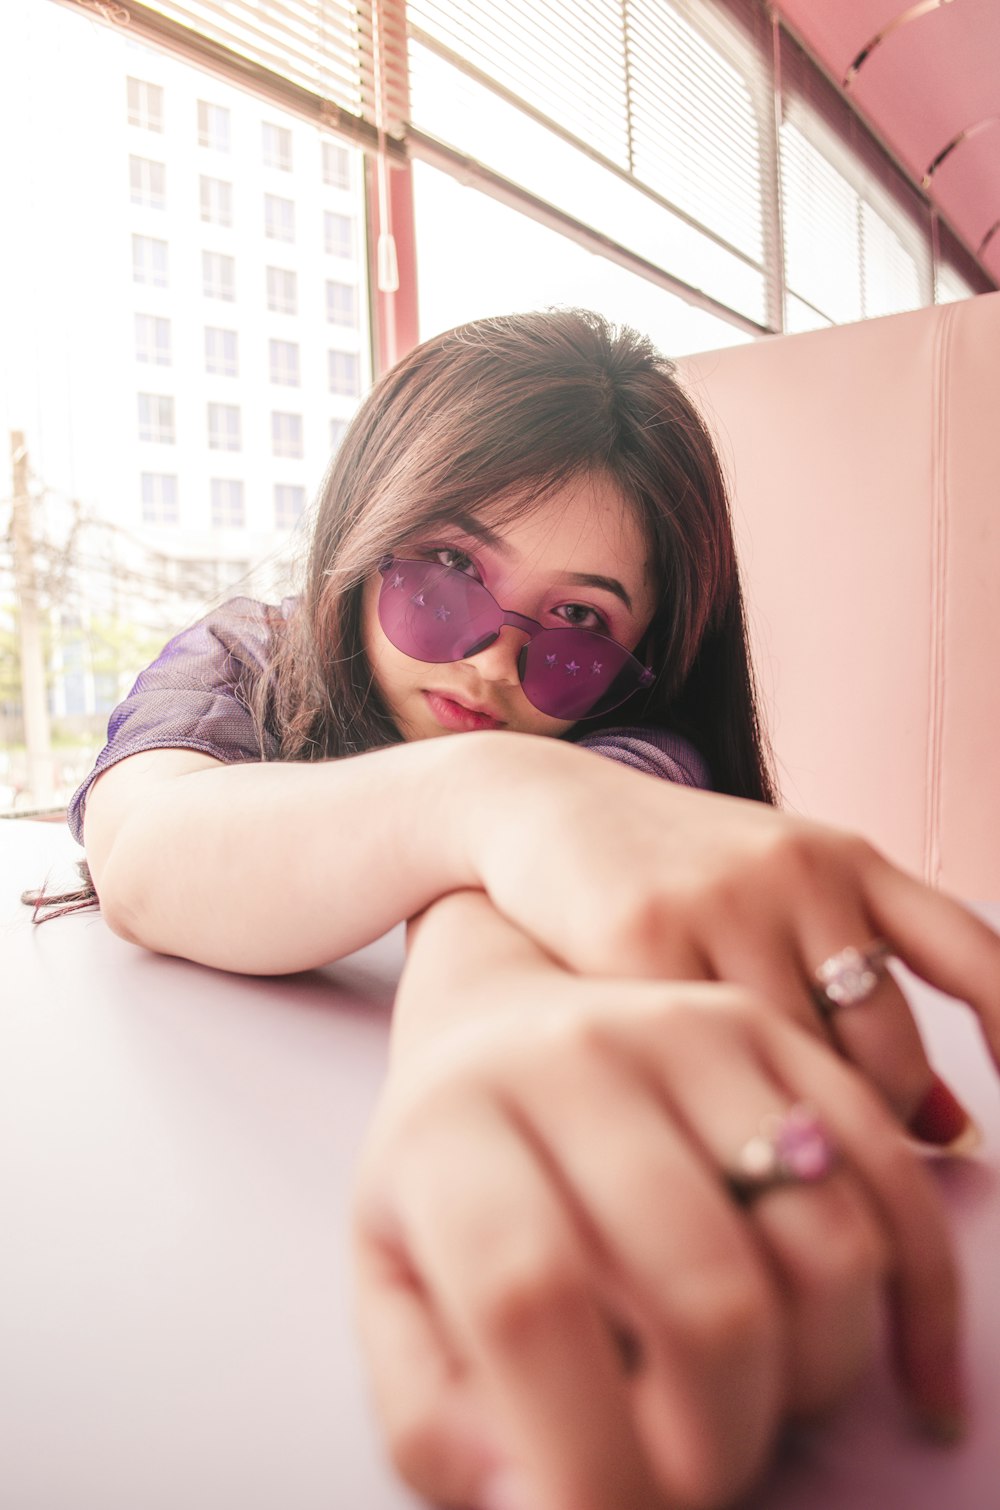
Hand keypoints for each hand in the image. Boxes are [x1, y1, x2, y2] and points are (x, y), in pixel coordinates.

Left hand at [354, 978, 957, 1509]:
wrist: (494, 1028)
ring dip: (813, 1376)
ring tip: (754, 1395)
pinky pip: (887, 1178)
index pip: (529, 1298)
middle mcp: (573, 1063)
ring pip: (823, 1247)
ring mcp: (683, 1032)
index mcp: (453, 1134)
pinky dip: (917, 1299)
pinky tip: (900, 1372)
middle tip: (693, 1476)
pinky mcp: (770, 1032)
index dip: (589, 1450)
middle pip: (704, 1292)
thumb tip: (542, 1504)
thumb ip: (434, 1416)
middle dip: (721, 1441)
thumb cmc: (448, 1183)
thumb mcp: (391, 1293)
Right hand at [463, 733, 999, 1137]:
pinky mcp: (641, 935)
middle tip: (819, 1149)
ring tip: (747, 1136)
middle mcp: (800, 873)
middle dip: (867, 1120)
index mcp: (847, 857)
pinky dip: (706, 1105)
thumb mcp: (778, 893)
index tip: (999, 1119)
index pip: (972, 954)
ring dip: (786, 1124)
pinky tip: (683, 1111)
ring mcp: (722, 902)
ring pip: (798, 1064)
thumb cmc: (671, 874)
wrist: (538, 806)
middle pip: (886, 1046)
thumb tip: (948, 1129)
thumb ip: (857, 986)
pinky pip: (705, 1059)